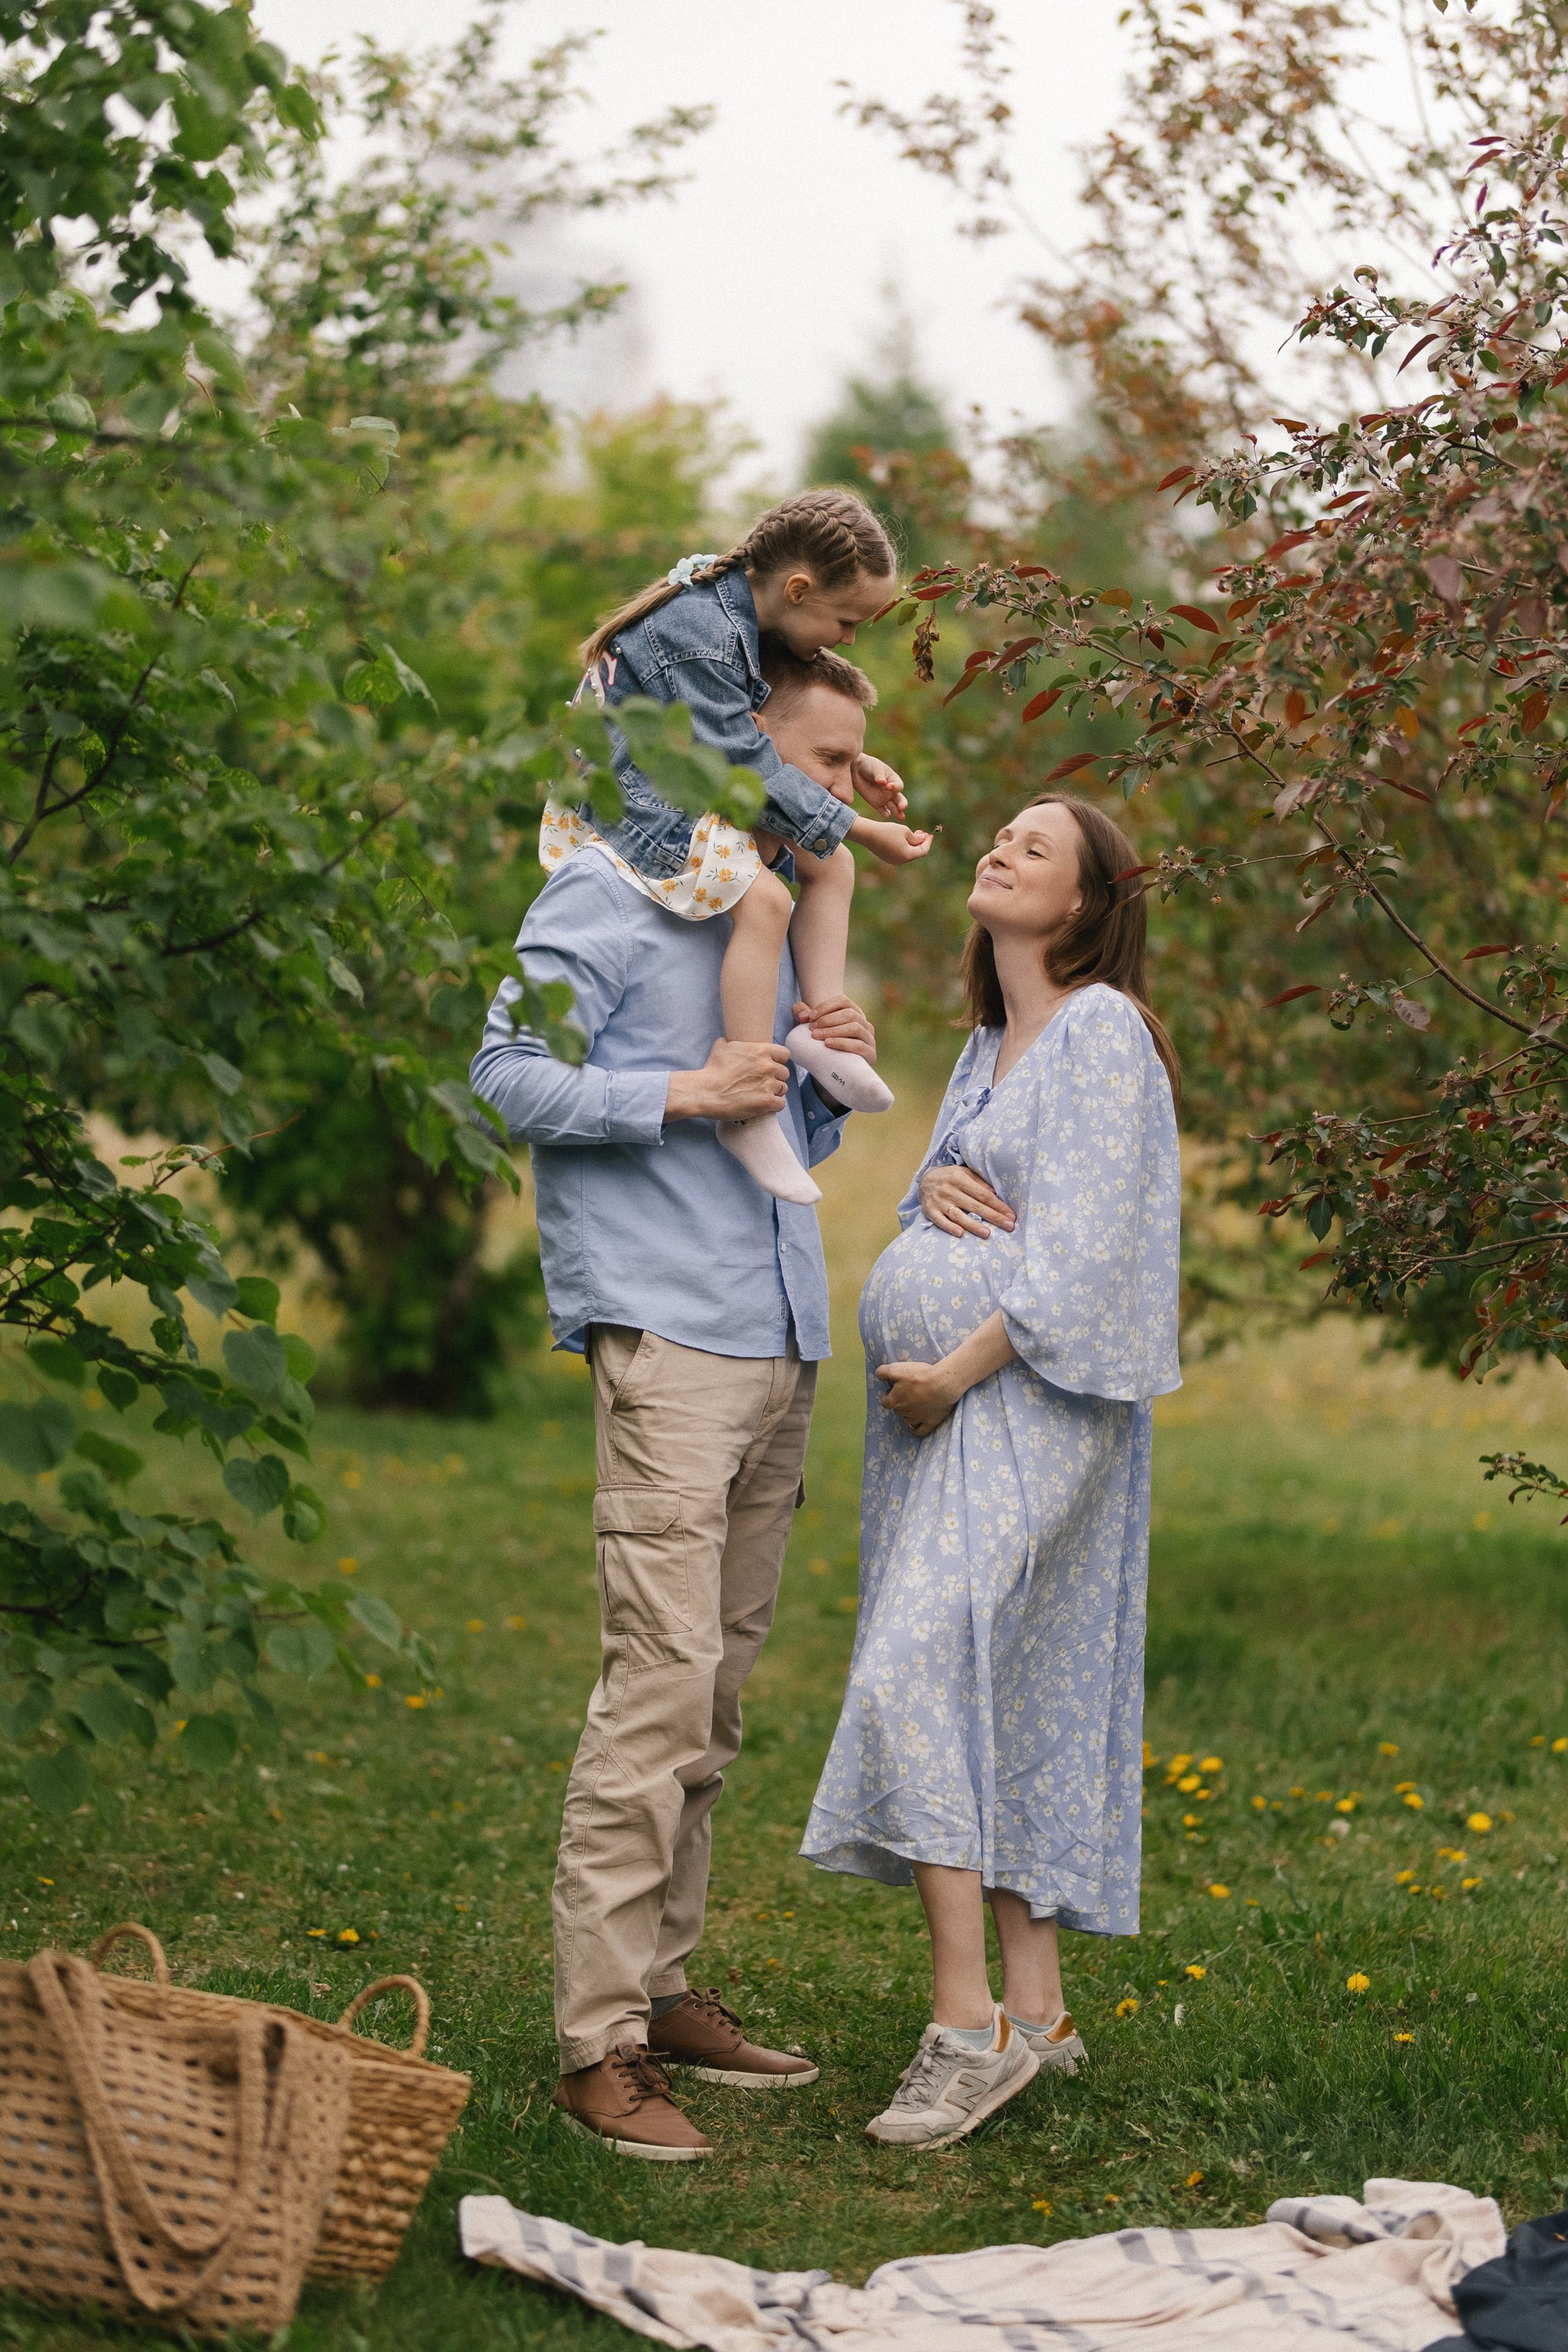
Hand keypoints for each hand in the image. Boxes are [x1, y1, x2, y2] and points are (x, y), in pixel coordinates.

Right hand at [665, 1038, 788, 1123]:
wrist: (706, 1091)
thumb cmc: (712, 1069)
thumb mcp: (721, 1047)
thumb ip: (732, 1042)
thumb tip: (730, 1040)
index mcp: (761, 1051)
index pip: (785, 1054)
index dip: (778, 1061)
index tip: (770, 1066)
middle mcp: (768, 1067)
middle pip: (784, 1073)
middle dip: (775, 1078)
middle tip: (763, 1083)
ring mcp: (769, 1085)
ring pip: (783, 1089)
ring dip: (774, 1092)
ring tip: (761, 1094)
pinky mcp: (766, 1102)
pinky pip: (780, 1104)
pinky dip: (773, 1105)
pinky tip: (763, 1105)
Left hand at [792, 995, 876, 1063]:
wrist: (837, 1071)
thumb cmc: (825, 1045)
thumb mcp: (814, 1028)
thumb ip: (804, 1016)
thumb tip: (800, 1011)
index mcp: (854, 1012)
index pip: (843, 1001)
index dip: (825, 1006)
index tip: (809, 1016)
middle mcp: (864, 1023)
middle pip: (849, 1013)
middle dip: (827, 1020)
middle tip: (811, 1029)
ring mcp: (869, 1038)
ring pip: (855, 1027)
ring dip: (833, 1030)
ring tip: (816, 1036)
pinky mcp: (870, 1054)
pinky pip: (859, 1045)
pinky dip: (842, 1043)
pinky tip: (828, 1044)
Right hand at [848, 816, 933, 868]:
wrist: (867, 834)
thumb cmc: (887, 831)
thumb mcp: (905, 831)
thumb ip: (916, 837)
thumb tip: (923, 839)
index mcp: (907, 855)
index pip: (923, 851)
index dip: (928, 842)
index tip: (930, 834)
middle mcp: (901, 861)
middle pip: (916, 853)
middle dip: (921, 842)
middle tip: (923, 832)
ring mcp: (894, 861)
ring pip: (908, 853)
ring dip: (913, 844)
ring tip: (914, 833)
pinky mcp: (888, 858)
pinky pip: (900, 853)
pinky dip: (905, 846)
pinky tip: (903, 838)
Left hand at [852, 751, 906, 816]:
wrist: (856, 770)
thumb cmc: (868, 765)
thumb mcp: (875, 768)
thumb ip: (879, 775)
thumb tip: (882, 782)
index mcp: (894, 780)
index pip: (898, 786)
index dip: (895, 787)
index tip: (888, 786)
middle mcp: (891, 791)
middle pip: (900, 799)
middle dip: (902, 803)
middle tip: (902, 807)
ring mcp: (884, 798)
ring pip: (893, 807)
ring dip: (897, 812)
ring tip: (901, 817)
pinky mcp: (876, 803)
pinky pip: (883, 810)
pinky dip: (885, 813)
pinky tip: (886, 815)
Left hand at [876, 1357, 960, 1438]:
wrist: (942, 1384)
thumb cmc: (919, 1375)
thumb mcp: (897, 1369)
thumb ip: (884, 1372)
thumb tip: (878, 1374)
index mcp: (895, 1400)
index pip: (885, 1402)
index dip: (888, 1395)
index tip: (893, 1389)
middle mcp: (904, 1412)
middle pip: (897, 1410)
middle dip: (899, 1403)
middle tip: (907, 1393)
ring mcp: (917, 1419)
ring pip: (908, 1420)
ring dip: (908, 1414)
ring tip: (914, 1406)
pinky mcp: (930, 1422)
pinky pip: (920, 1431)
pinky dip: (917, 1430)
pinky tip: (916, 1427)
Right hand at [919, 1164, 1015, 1238]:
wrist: (924, 1180)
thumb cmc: (950, 1177)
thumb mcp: (964, 1173)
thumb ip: (979, 1182)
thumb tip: (995, 1194)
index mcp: (960, 1178)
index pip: (983, 1195)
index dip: (998, 1205)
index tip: (1011, 1215)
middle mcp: (950, 1190)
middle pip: (975, 1206)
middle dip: (993, 1217)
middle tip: (1009, 1226)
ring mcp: (939, 1202)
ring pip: (959, 1215)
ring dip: (973, 1225)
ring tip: (987, 1233)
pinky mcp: (930, 1211)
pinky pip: (941, 1221)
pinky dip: (950, 1227)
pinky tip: (960, 1234)